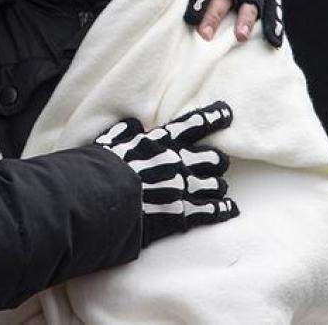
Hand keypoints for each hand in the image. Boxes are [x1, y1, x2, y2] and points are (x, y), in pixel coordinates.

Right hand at [94, 102, 239, 245]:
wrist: (96, 201)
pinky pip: (210, 211)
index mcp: (160, 142)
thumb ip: (123, 132)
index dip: (213, 118)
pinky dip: (223, 210)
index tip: (227, 114)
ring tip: (219, 188)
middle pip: (212, 157)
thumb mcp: (108, 143)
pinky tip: (231, 209)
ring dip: (218, 186)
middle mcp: (176, 162)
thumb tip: (132, 124)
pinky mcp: (180, 213)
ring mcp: (180, 188)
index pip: (193, 125)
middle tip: (218, 163)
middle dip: (218, 161)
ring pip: (215, 184)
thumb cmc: (99, 170)